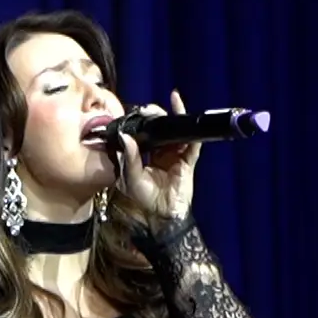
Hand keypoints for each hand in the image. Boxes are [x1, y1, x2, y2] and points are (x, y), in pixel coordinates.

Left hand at [115, 88, 199, 224]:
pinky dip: (189, 125)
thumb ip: (129, 158)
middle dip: (155, 116)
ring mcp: (176, 154)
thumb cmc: (146, 199)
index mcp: (146, 155)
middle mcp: (161, 152)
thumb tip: (125, 136)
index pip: (144, 133)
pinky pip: (191, 140)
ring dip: (171, 117)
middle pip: (160, 128)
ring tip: (166, 104)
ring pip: (175, 131)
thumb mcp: (131, 178)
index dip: (141, 122)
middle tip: (149, 109)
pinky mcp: (188, 159)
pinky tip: (181, 109)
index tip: (135, 111)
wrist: (164, 214)